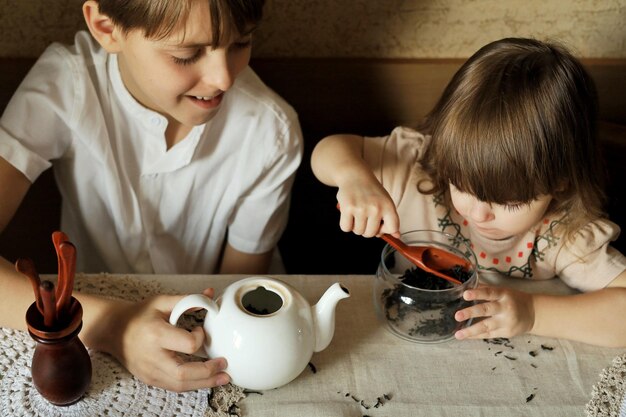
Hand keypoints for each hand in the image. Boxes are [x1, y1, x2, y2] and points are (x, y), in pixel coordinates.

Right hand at [102, 289, 229, 391]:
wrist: (113, 330)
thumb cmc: (139, 314)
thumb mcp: (161, 302)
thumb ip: (187, 300)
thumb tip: (209, 295)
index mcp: (156, 334)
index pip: (187, 345)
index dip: (200, 338)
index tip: (200, 330)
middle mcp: (151, 357)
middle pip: (184, 374)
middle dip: (208, 372)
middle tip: (225, 366)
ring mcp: (149, 372)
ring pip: (180, 386)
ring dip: (205, 383)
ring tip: (222, 378)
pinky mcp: (149, 379)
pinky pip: (174, 387)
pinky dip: (192, 384)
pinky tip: (205, 379)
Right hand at [336, 182, 399, 237]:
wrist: (355, 176)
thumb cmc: (371, 192)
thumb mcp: (385, 202)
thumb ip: (391, 219)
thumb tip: (397, 236)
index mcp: (388, 206)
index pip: (392, 228)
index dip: (384, 230)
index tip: (379, 225)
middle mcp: (376, 208)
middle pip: (370, 233)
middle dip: (366, 229)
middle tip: (364, 218)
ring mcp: (361, 208)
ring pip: (358, 231)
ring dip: (356, 226)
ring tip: (356, 214)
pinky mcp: (347, 208)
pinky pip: (346, 228)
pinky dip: (346, 224)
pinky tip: (348, 215)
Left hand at [453, 286, 534, 339]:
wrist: (533, 313)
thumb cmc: (512, 299)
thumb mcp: (502, 291)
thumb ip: (485, 289)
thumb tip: (465, 285)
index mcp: (503, 294)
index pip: (489, 293)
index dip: (477, 293)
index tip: (465, 294)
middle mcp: (505, 308)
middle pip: (486, 310)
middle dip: (471, 313)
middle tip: (457, 315)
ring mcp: (506, 322)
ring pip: (486, 326)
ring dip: (471, 330)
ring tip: (458, 334)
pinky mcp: (506, 333)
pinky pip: (489, 335)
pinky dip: (476, 336)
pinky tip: (465, 336)